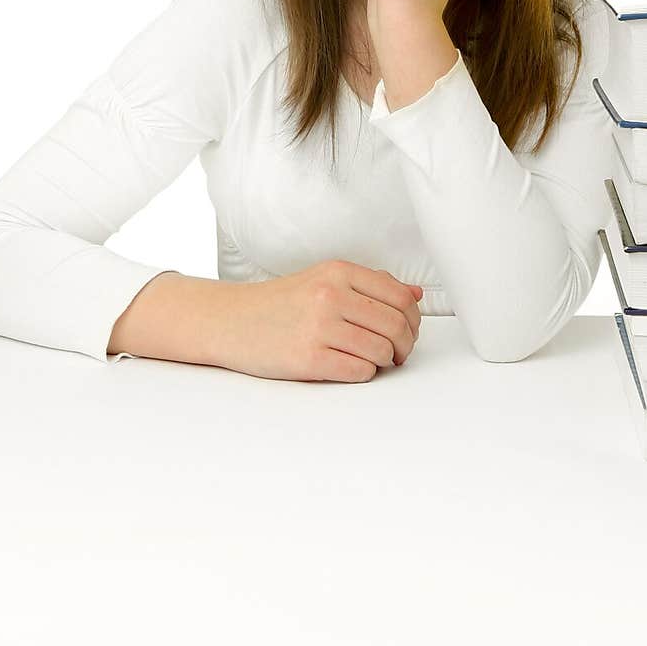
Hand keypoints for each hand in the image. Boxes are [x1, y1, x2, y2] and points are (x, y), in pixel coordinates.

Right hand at [216, 261, 423, 382]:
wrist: (231, 321)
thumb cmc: (280, 303)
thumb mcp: (323, 280)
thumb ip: (370, 285)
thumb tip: (415, 294)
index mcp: (338, 272)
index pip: (400, 297)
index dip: (413, 319)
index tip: (408, 330)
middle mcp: (330, 296)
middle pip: (395, 326)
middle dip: (404, 345)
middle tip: (397, 353)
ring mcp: (318, 328)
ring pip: (381, 351)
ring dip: (383, 361)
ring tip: (370, 359)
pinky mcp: (308, 359)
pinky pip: (359, 372)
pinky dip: (363, 373)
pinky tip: (350, 366)